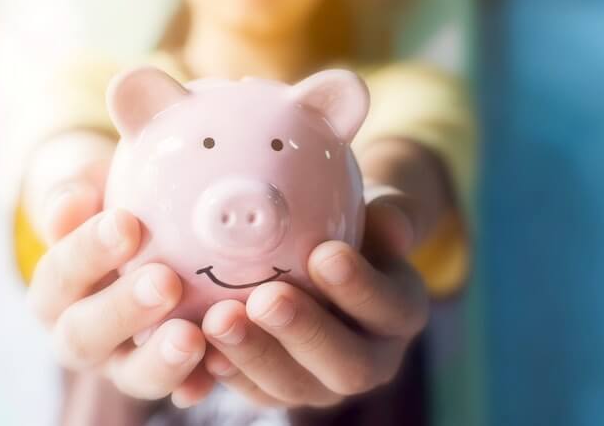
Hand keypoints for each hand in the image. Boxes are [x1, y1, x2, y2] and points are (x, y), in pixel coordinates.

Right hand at [25, 133, 210, 406]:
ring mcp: (126, 360)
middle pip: (84, 335)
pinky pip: (181, 387)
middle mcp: (84, 332)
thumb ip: (81, 192)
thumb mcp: (100, 191)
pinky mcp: (170, 373)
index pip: (60, 274)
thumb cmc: (124, 210)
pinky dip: (196, 383)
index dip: (87, 252)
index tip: (126, 222)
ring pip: (132, 375)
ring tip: (191, 336)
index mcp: (60, 288)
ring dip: (160, 360)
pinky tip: (217, 367)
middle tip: (164, 282)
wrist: (152, 240)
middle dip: (122, 310)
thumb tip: (73, 200)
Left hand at [198, 195, 427, 407]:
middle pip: (348, 364)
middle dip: (304, 333)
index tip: (324, 255)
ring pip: (297, 386)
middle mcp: (372, 358)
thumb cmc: (353, 228)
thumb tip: (392, 226)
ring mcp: (325, 381)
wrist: (327, 257)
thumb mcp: (379, 212)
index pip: (390, 307)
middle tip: (266, 298)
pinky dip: (229, 372)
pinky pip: (258, 391)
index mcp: (400, 313)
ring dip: (257, 356)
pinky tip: (202, 346)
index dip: (359, 288)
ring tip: (220, 319)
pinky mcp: (285, 387)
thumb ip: (389, 216)